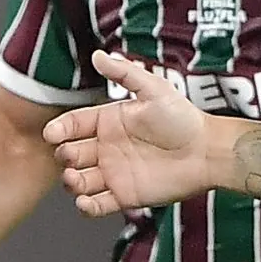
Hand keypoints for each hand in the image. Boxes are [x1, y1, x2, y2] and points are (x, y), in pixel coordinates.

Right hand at [45, 52, 215, 216]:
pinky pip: (97, 205)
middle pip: (72, 153)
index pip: (74, 124)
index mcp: (109, 122)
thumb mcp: (153, 89)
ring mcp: (114, 173)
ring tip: (76, 179)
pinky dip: (86, 206)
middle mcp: (107, 148)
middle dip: (65, 156)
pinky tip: (84, 201)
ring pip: (80, 181)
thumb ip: (124, 74)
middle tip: (70, 157)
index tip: (53, 134)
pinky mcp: (125, 196)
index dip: (60, 129)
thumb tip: (98, 55)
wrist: (207, 151)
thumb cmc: (183, 118)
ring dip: (71, 182)